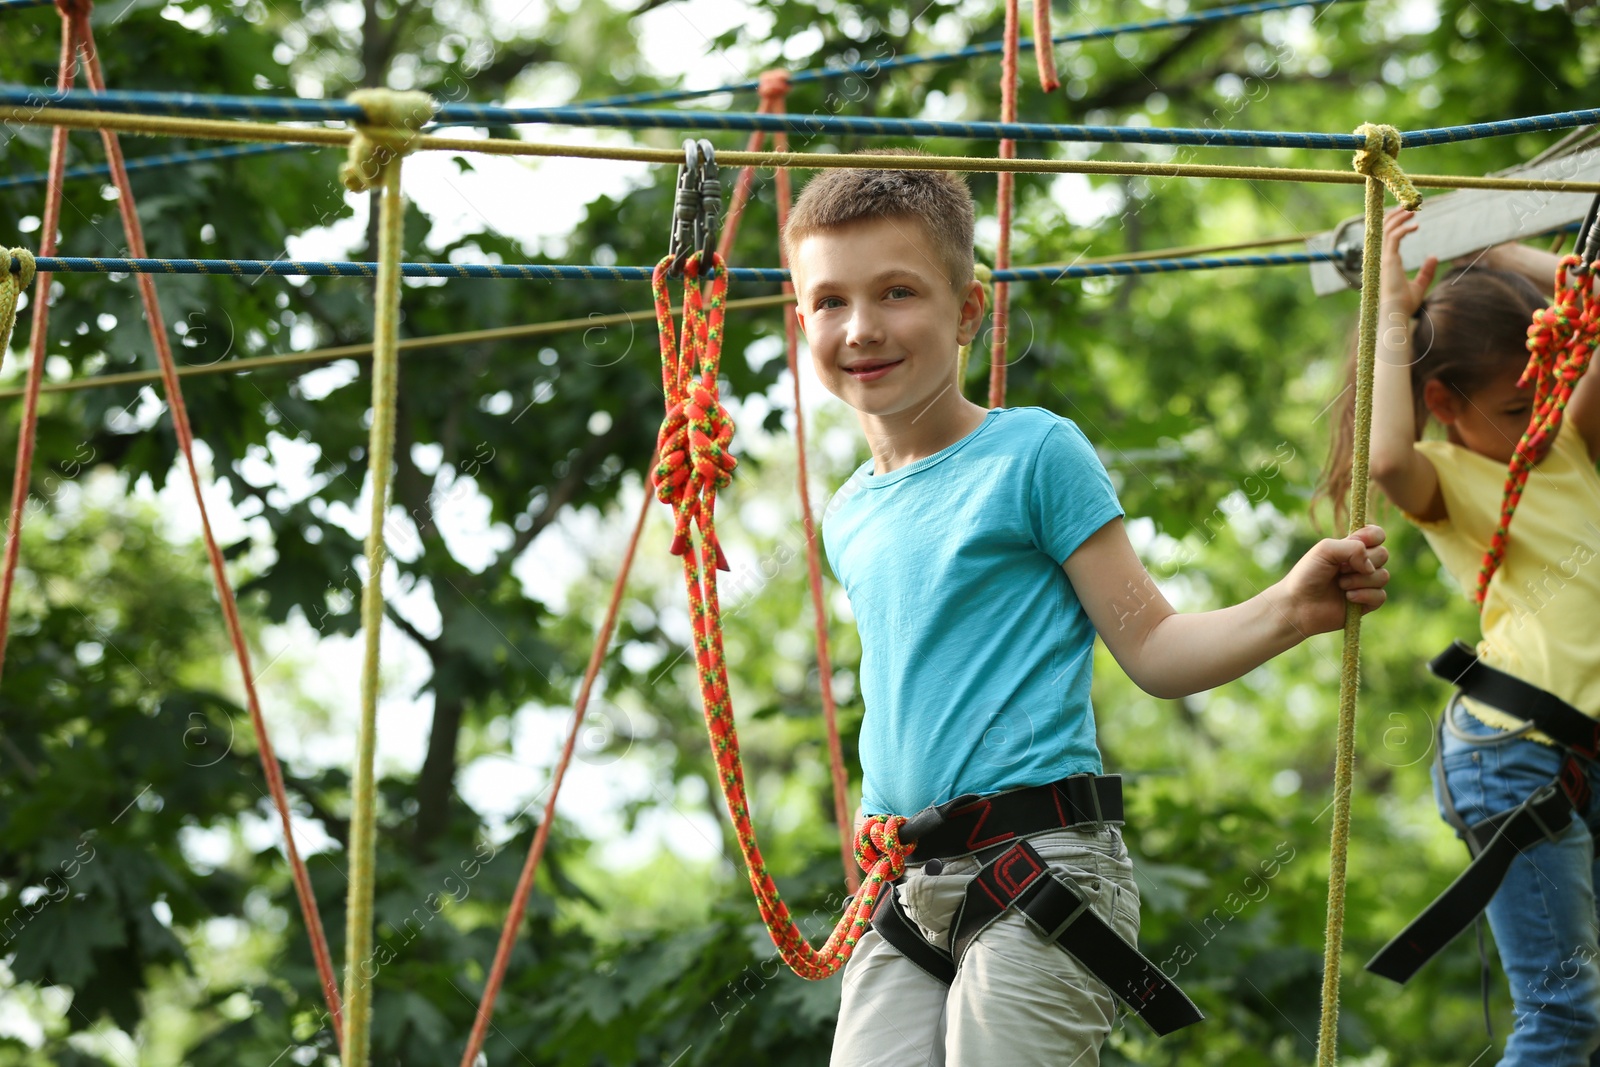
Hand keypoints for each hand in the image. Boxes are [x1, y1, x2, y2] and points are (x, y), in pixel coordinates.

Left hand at [1273, 525, 1390, 636]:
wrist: (1298, 604)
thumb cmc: (1307, 574)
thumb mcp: (1326, 550)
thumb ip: (1353, 548)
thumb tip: (1370, 566)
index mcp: (1351, 547)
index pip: (1377, 535)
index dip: (1373, 537)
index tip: (1358, 542)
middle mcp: (1361, 564)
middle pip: (1383, 554)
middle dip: (1362, 562)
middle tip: (1340, 569)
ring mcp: (1365, 584)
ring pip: (1383, 576)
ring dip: (1359, 580)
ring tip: (1340, 585)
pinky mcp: (1367, 603)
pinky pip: (1380, 596)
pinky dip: (1364, 595)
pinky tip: (1347, 598)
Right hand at [1381, 208, 1436, 319]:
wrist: (1396, 313)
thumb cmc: (1404, 305)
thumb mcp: (1420, 285)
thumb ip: (1426, 271)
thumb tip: (1434, 257)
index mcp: (1386, 263)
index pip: (1386, 238)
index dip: (1394, 224)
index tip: (1407, 216)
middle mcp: (1382, 258)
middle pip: (1383, 230)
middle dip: (1395, 216)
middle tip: (1409, 207)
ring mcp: (1383, 258)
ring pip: (1388, 230)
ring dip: (1400, 218)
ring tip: (1413, 209)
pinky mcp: (1388, 260)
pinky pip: (1394, 237)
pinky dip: (1404, 228)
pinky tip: (1416, 225)